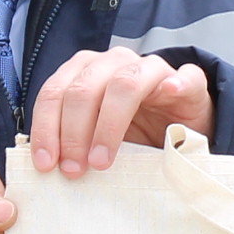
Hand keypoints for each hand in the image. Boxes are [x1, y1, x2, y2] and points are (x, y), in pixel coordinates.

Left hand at [29, 48, 212, 177]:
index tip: (46, 164)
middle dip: (73, 133)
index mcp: (84, 72)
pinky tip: (171, 92)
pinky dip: (177, 83)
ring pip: (124, 84)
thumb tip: (44, 167)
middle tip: (74, 170)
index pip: (54, 92)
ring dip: (109, 124)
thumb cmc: (132, 132)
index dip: (46, 127)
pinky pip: (185, 76)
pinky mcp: (189, 81)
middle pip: (84, 90)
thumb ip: (71, 143)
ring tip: (102, 161)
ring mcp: (151, 69)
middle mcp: (114, 64)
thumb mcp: (94, 138)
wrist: (181, 127)